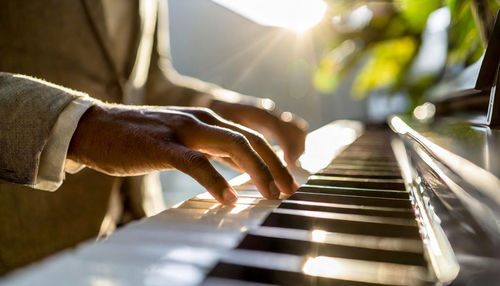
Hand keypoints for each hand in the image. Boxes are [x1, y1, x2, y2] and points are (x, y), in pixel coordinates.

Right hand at [68, 103, 297, 203]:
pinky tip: (230, 198)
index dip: (274, 158)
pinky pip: (196, 163)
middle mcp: (201, 121)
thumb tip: (243, 166)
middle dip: (274, 165)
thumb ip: (214, 149)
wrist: (95, 129)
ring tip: (272, 193)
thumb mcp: (185, 140)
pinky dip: (216, 180)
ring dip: (257, 170)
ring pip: (232, 145)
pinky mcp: (162, 146)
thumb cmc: (141, 139)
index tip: (288, 181)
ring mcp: (182, 130)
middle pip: (250, 140)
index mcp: (207, 121)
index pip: (252, 137)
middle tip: (289, 189)